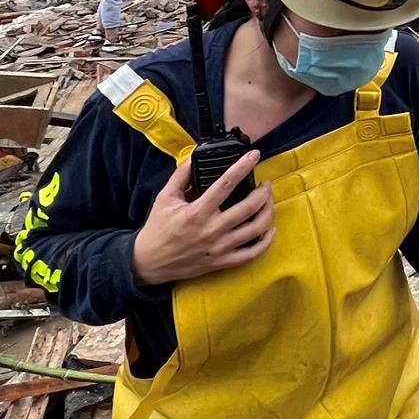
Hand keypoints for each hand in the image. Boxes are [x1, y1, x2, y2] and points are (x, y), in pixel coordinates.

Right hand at [131, 153, 273, 285]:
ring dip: (268, 212)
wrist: (148, 263)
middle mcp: (211, 230)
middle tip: (266, 184)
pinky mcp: (221, 262)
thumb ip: (180, 176)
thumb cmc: (157, 230)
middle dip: (264, 192)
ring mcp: (219, 248)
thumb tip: (193, 158)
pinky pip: (251, 254)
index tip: (254, 155)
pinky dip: (265, 242)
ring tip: (268, 201)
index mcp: (198, 212)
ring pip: (255, 229)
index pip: (226, 184)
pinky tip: (270, 230)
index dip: (243, 166)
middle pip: (249, 207)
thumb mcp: (164, 198)